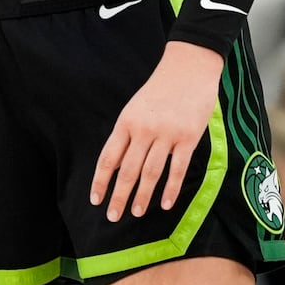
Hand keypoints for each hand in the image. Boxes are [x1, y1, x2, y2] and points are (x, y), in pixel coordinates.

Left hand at [91, 41, 223, 221]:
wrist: (188, 68)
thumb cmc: (159, 89)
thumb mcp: (136, 108)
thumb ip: (127, 135)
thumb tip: (117, 166)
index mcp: (126, 122)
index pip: (109, 158)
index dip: (101, 181)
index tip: (95, 199)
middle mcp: (144, 130)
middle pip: (128, 170)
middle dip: (118, 196)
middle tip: (113, 216)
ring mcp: (167, 134)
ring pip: (151, 173)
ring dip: (143, 196)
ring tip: (136, 213)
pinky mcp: (188, 138)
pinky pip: (177, 169)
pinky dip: (170, 189)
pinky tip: (165, 204)